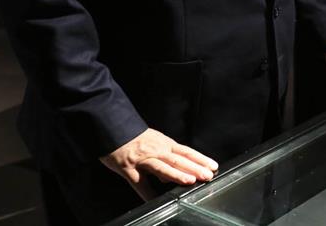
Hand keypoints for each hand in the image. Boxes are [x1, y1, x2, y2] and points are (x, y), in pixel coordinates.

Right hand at [100, 128, 217, 199]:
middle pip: (178, 159)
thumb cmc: (133, 136)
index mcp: (164, 144)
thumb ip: (166, 154)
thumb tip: (177, 171)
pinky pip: (139, 182)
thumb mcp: (154, 140)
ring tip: (189, 180)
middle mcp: (156, 151)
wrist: (112, 125)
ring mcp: (142, 160)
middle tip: (208, 175)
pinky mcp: (128, 168)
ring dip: (176, 174)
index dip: (200, 159)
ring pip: (162, 167)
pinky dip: (147, 193)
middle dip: (194, 168)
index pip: (187, 152)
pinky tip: (154, 200)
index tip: (213, 166)